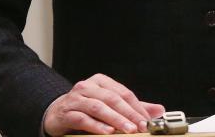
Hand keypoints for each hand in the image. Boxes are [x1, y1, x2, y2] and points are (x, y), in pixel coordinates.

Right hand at [43, 73, 165, 135]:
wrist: (56, 112)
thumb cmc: (85, 107)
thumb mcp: (110, 105)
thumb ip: (132, 107)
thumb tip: (159, 110)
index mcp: (101, 81)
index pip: (123, 92)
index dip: (136, 107)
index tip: (147, 121)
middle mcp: (88, 86)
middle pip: (112, 98)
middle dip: (129, 113)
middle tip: (140, 126)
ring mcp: (76, 98)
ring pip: (99, 107)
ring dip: (115, 119)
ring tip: (128, 129)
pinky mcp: (67, 112)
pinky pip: (83, 118)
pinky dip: (97, 126)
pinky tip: (108, 132)